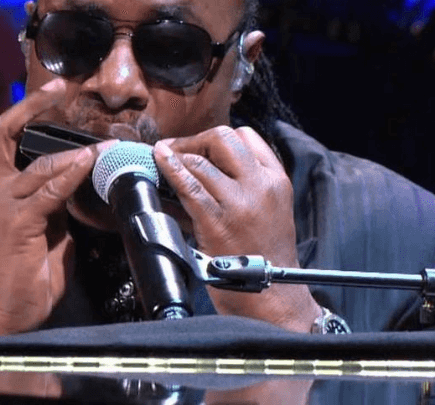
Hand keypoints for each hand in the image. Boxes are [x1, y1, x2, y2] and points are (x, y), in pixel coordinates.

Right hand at [0, 78, 99, 335]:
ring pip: (35, 164)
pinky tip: (89, 162)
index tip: (51, 91)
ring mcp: (1, 206)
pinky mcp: (16, 224)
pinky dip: (70, 175)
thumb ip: (53, 200)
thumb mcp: (43, 227)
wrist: (8, 311)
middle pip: (1, 133)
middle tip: (59, 86)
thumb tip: (76, 180)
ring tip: (104, 144)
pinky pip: (48, 192)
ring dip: (73, 152)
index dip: (21, 112)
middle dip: (30, 106)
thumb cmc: (25, 272)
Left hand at [154, 126, 318, 331]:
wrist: (274, 297)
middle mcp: (261, 186)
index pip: (246, 136)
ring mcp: (240, 203)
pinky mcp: (218, 222)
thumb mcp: (269, 210)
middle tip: (176, 151)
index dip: (215, 138)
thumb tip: (198, 166)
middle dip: (194, 140)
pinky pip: (189, 185)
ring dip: (176, 156)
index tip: (197, 146)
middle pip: (223, 138)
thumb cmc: (265, 257)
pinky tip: (159, 162)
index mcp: (276, 180)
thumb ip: (243, 185)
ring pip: (200, 159)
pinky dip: (170, 169)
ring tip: (162, 160)